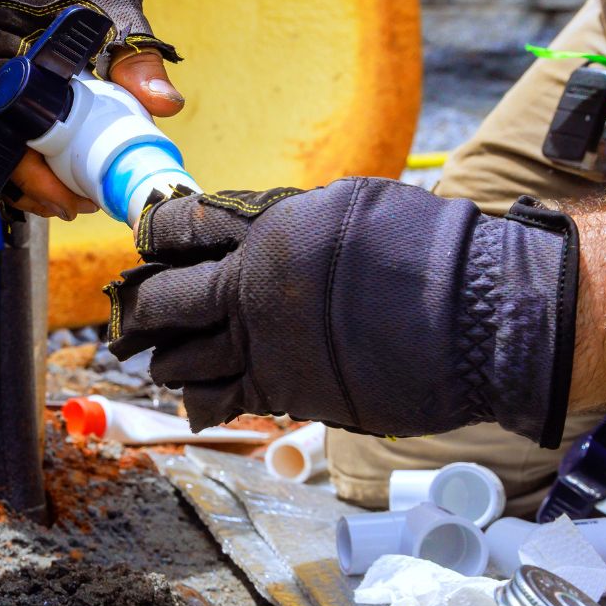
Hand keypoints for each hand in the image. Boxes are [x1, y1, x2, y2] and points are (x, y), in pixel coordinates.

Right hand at [0, 0, 182, 219]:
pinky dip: (17, 157)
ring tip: (71, 195)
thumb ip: (138, 58)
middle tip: (76, 205)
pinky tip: (54, 174)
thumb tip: (166, 105)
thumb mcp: (113, 10)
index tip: (70, 195)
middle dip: (28, 184)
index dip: (30, 170)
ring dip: (22, 176)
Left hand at [104, 179, 580, 444]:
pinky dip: (197, 398)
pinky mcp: (284, 392)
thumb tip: (254, 230)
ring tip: (158, 355)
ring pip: (179, 357)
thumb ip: (288, 220)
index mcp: (266, 229)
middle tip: (132, 309)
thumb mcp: (348, 205)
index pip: (178, 227)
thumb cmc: (426, 250)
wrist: (474, 315)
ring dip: (164, 355)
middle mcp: (251, 287)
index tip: (148, 242)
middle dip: (139, 304)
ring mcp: (263, 345)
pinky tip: (194, 396)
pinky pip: (217, 400)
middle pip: (162, 299)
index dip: (155, 235)